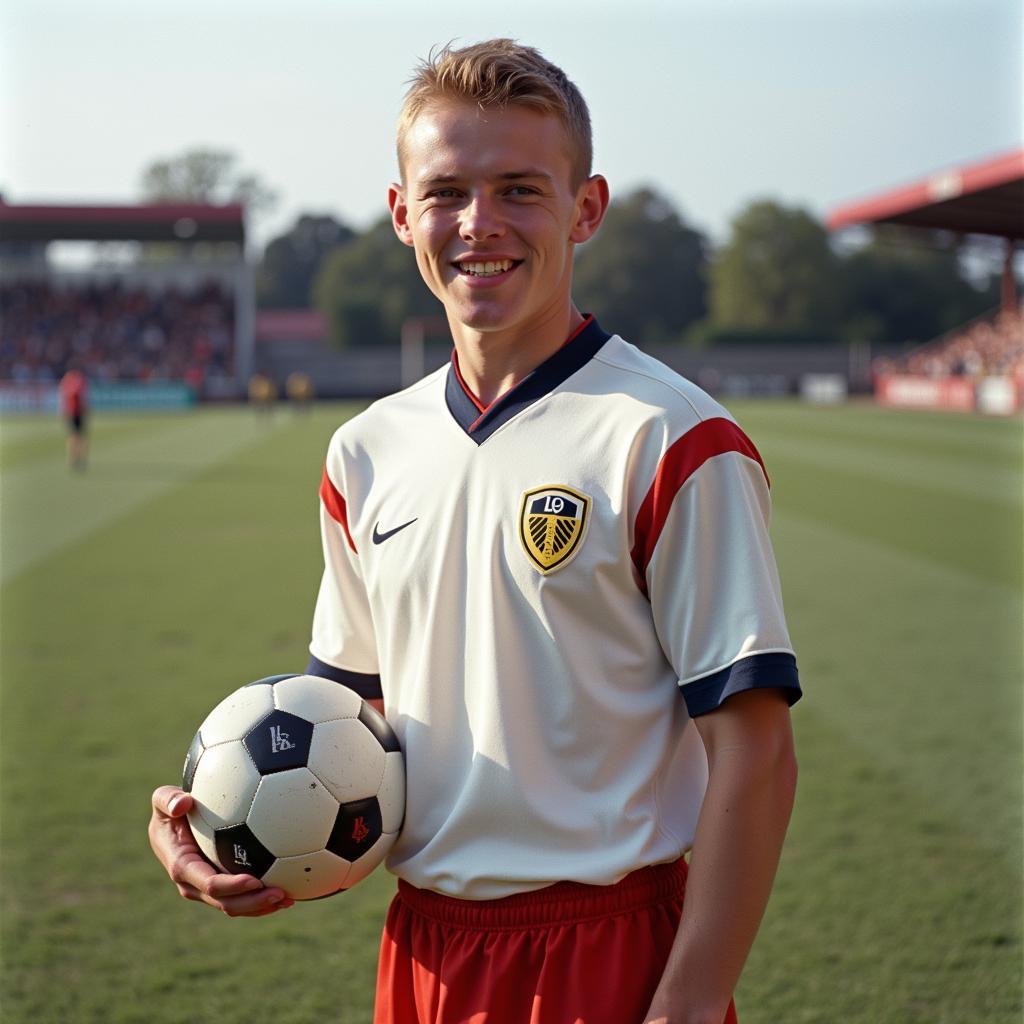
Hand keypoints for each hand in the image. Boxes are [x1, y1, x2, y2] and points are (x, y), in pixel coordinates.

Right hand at [148, 785, 293, 916]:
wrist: (170, 824)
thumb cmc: (170, 808)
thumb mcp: (163, 799)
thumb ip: (168, 800)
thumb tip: (183, 803)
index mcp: (182, 867)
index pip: (209, 883)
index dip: (232, 886)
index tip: (255, 881)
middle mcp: (194, 884)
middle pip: (225, 902)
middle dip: (253, 903)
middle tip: (281, 894)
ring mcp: (207, 889)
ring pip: (235, 906)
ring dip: (261, 906)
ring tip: (289, 899)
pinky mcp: (220, 887)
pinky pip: (241, 898)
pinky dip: (261, 900)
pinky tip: (286, 891)